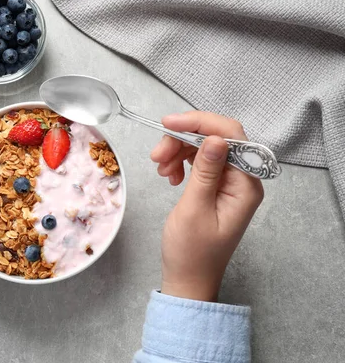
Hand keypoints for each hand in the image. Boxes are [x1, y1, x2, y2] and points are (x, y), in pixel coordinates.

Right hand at [150, 111, 263, 301]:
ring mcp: (229, 183)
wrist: (187, 278)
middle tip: (156, 155)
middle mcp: (242, 179)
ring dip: (179, 151)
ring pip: (205, 148)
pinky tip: (169, 176)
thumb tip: (215, 138)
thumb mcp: (195, 209)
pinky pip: (200, 162)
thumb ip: (206, 172)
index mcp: (246, 185)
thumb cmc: (191, 252)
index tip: (169, 124)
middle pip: (216, 139)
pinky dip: (181, 162)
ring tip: (160, 169)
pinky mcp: (216, 186)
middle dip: (184, 139)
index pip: (232, 136)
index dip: (201, 123)